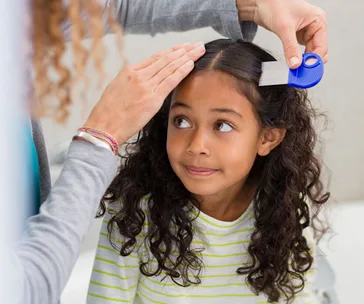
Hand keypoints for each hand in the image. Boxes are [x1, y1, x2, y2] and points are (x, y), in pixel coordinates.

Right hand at [83, 42, 205, 143]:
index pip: (156, 58)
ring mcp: (146, 86)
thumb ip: (132, 82)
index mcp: (129, 71)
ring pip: (170, 67)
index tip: (182, 47)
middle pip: (166, 58)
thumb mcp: (117, 89)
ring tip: (199, 50)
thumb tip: (144, 80)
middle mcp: (138, 75)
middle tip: (196, 44)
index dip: (172, 51)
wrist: (104, 126)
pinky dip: (181, 71)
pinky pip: (170, 81)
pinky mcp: (152, 99)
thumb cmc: (108, 112)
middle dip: (183, 50)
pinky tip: (191, 64)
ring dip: (187, 57)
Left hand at [237, 0, 327, 67]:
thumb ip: (291, 48)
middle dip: (309, 62)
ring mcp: (305, 32)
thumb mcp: (284, 28)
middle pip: (317, 51)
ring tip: (295, 70)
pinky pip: (299, 52)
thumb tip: (296, 64)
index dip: (315, 60)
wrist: (259, 2)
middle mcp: (314, 26)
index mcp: (318, 20)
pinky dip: (296, 58)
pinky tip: (291, 64)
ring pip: (308, 53)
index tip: (307, 71)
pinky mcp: (295, 37)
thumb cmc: (274, 5)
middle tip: (300, 73)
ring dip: (302, 61)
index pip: (322, 46)